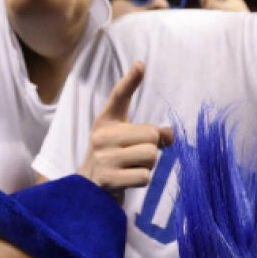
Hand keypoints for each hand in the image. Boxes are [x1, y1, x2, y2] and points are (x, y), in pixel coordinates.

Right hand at [82, 61, 173, 192]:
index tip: (141, 64)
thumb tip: (170, 133)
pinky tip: (126, 181)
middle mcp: (101, 136)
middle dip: (152, 149)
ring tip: (130, 169)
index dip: (130, 80)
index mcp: (106, 122)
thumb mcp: (127, 143)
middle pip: (151, 135)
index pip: (119, 97)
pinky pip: (144, 176)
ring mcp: (103, 157)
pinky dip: (141, 180)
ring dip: (147, 166)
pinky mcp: (107, 178)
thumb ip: (150, 135)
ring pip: (150, 156)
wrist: (86, 193)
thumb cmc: (113, 163)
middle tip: (134, 157)